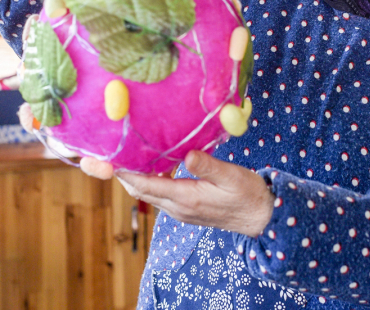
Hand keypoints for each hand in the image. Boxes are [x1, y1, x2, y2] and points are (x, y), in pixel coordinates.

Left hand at [80, 151, 275, 237]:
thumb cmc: (249, 195)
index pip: (145, 185)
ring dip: (135, 176)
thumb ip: (208, 165)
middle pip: (139, 191)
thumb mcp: (232, 176)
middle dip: (123, 173)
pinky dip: (149, 180)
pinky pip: (159, 195)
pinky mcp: (185, 209)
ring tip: (127, 152)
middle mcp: (177, 208)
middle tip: (109, 151)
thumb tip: (188, 154)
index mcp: (186, 198)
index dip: (124, 171)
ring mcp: (180, 211)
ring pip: (147, 193)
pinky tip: (154, 163)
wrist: (261, 218)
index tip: (107, 156)